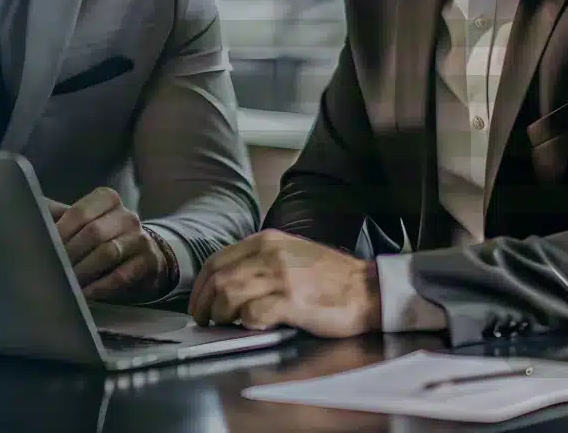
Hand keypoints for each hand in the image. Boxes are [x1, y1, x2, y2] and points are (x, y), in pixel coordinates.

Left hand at [47, 186, 175, 301]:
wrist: (140, 254)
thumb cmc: (101, 236)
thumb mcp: (82, 221)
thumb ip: (56, 215)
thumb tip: (19, 208)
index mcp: (107, 199)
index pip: (80, 212)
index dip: (60, 231)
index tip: (43, 248)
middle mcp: (127, 215)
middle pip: (93, 232)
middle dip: (70, 253)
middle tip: (50, 270)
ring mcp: (140, 238)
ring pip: (108, 253)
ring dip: (82, 271)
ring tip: (65, 283)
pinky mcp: (148, 262)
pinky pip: (121, 276)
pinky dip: (99, 287)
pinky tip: (84, 294)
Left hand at [187, 229, 379, 337]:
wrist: (368, 290)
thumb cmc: (331, 278)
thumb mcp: (290, 254)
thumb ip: (259, 262)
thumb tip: (226, 283)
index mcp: (266, 241)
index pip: (217, 261)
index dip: (201, 287)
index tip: (199, 304)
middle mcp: (269, 254)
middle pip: (218, 279)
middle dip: (206, 304)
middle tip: (207, 320)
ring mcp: (280, 277)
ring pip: (229, 295)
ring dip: (223, 315)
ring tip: (229, 324)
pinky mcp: (292, 301)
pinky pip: (253, 314)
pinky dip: (246, 323)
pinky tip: (254, 325)